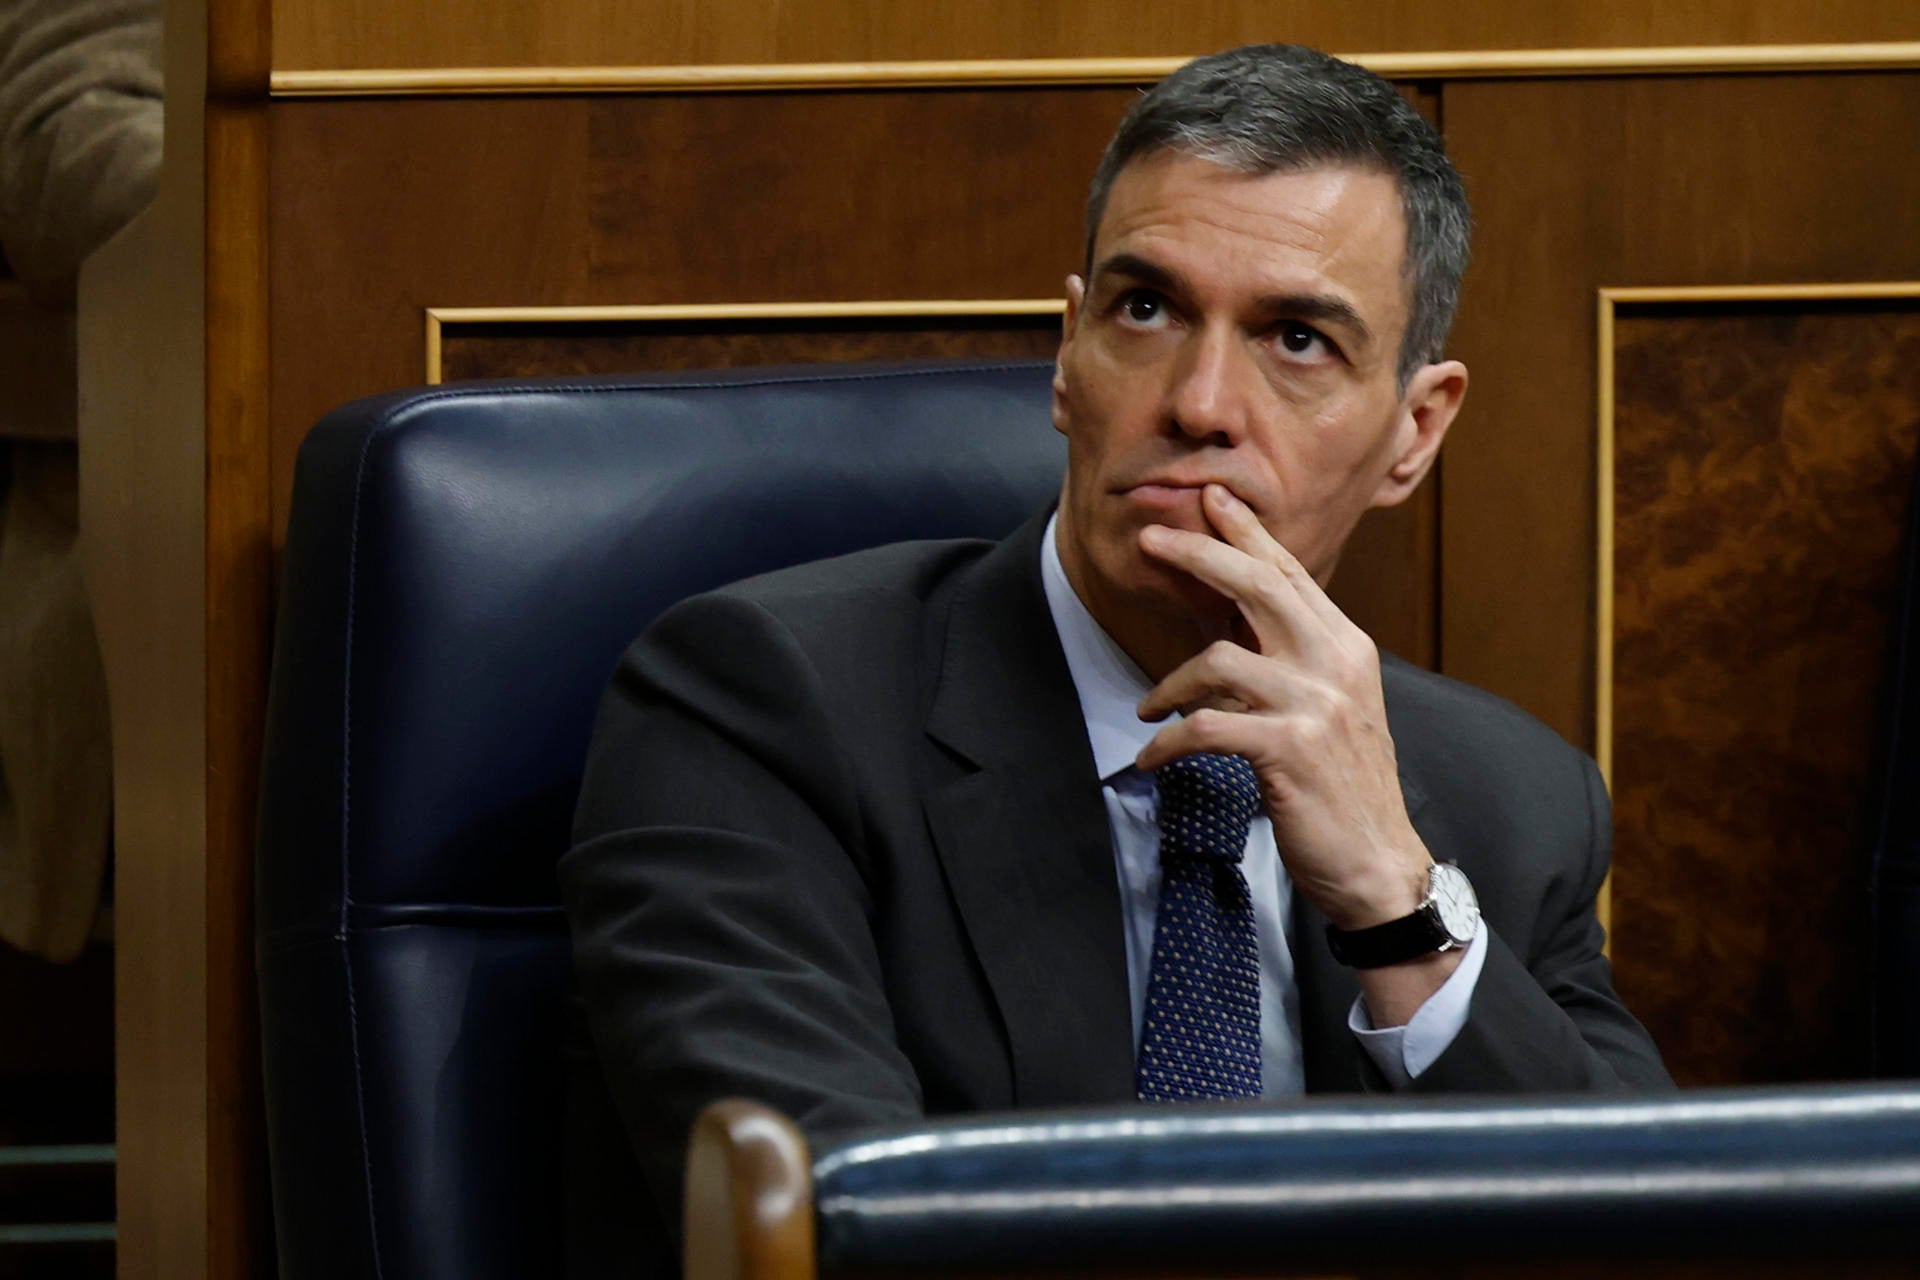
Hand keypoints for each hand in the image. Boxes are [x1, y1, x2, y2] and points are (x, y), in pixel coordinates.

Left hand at [1133, 484, 1431, 933]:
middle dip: (1199, 555)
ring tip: (1148, 708)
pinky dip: (1167, 742)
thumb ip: (1296, 662)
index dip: (1249, 532)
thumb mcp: (1333, 709)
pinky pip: (1205, 727)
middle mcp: (1336, 664)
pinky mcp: (1287, 750)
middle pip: (1258, 586)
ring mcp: (1314, 705)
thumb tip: (1235, 630)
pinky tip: (1150, 758)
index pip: (1292, 574)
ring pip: (1218, 660)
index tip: (1213, 500)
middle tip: (1150, 539)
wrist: (1379, 863)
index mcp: (1347, 648)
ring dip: (1169, 684)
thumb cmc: (1345, 788)